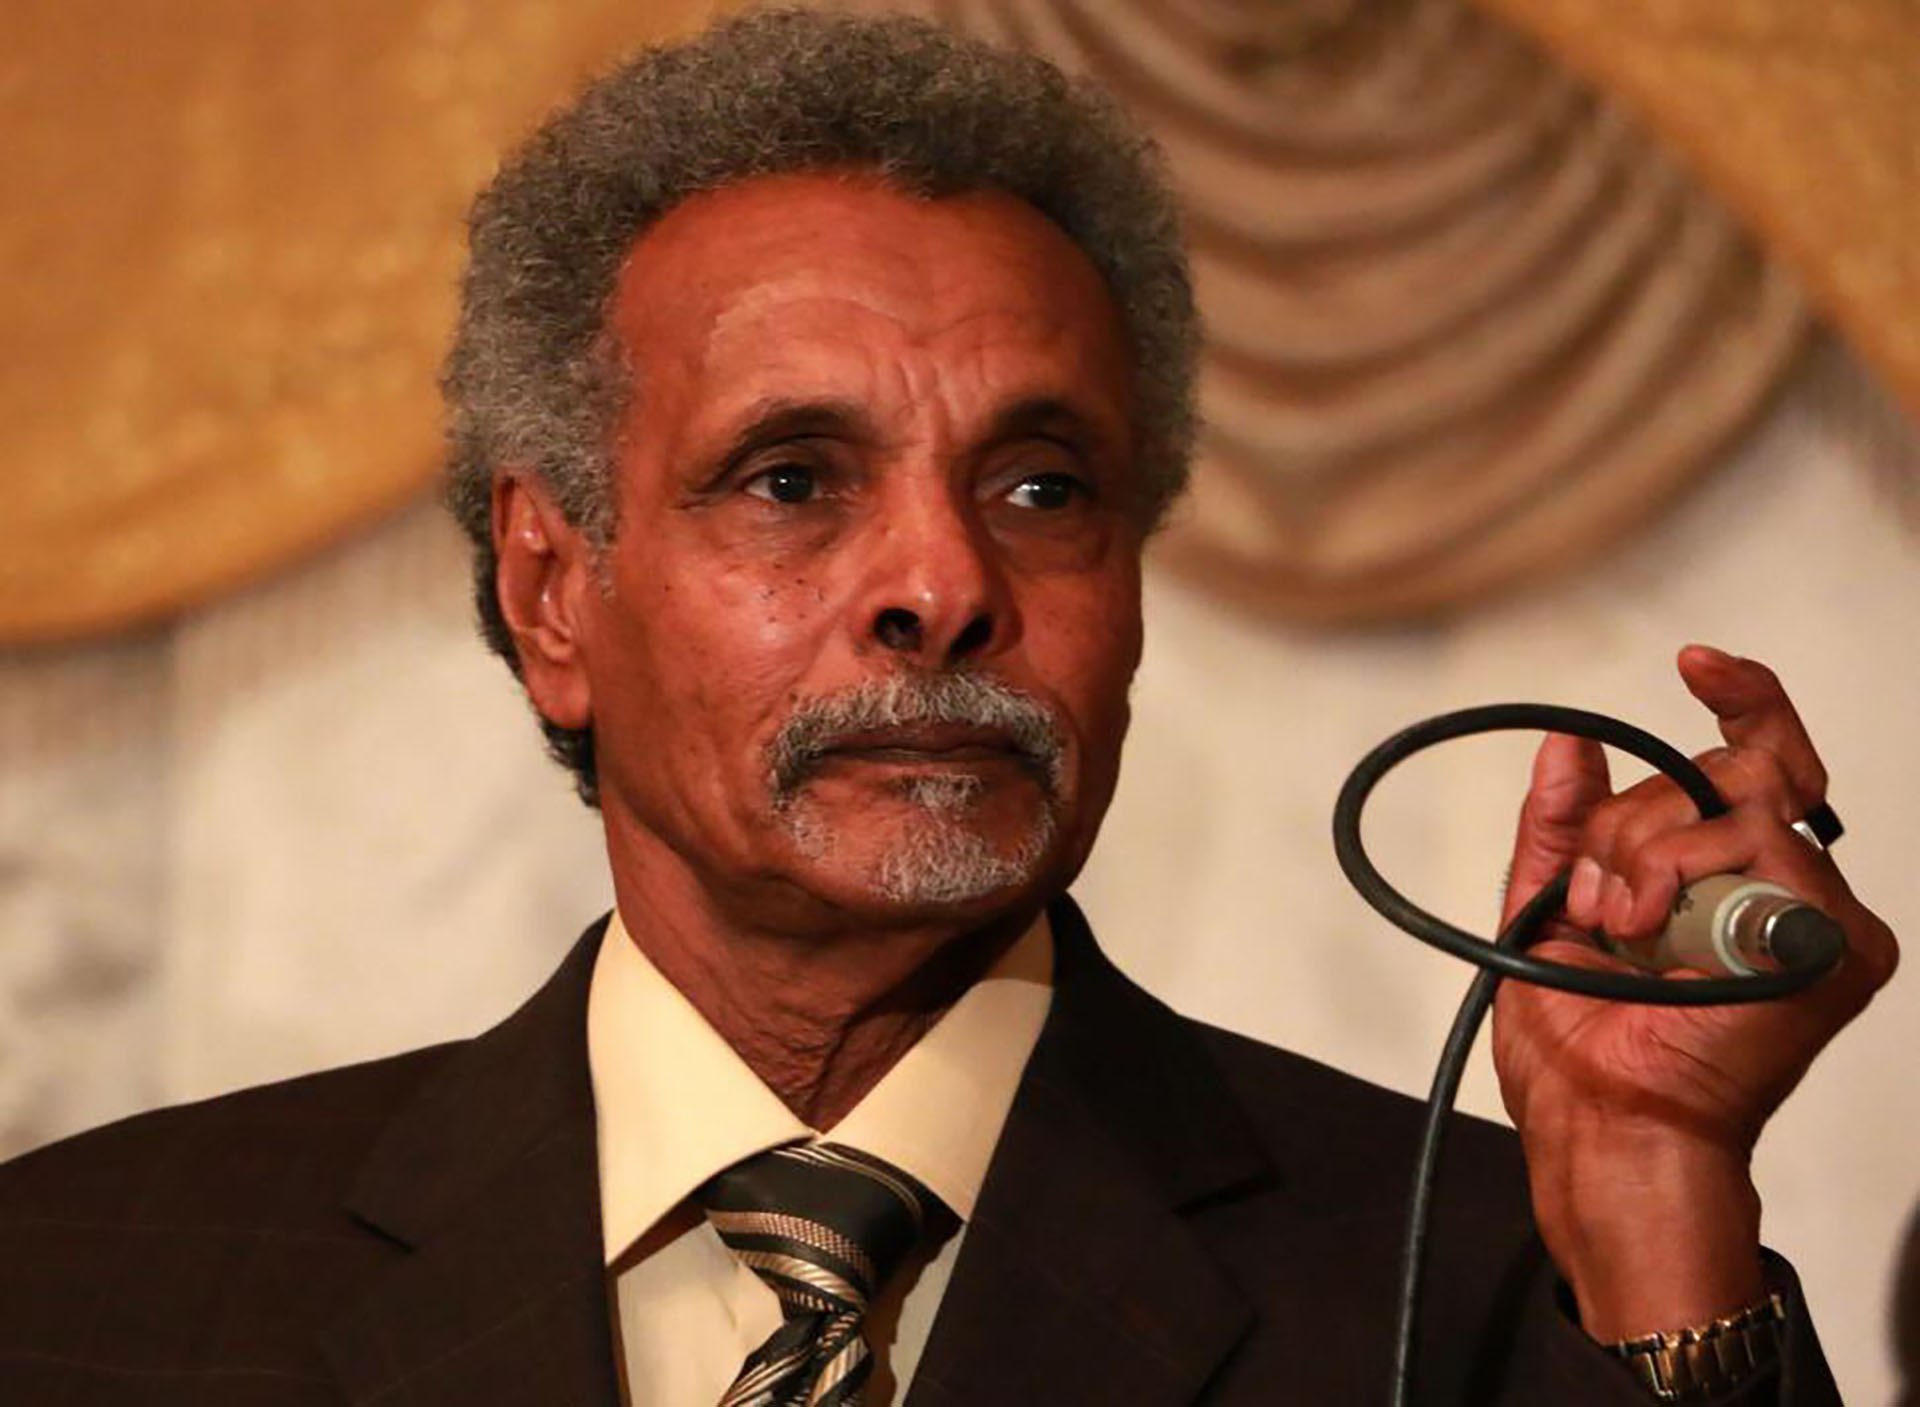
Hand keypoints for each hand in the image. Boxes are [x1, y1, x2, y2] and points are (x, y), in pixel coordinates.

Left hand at [1491, 645, 1897, 1339]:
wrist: (1604, 1126)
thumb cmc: (1583, 1055)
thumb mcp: (1547, 911)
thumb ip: (1561, 826)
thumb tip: (1569, 741)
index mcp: (1729, 883)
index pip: (1761, 761)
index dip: (1743, 699)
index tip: (1695, 661)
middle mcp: (1783, 892)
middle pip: (1728, 771)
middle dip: (1635, 821)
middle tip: (1598, 896)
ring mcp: (1816, 917)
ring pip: (1735, 798)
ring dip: (1644, 852)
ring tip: (1617, 924)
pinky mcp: (1832, 945)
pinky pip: (1759, 845)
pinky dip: (1679, 872)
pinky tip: (1649, 932)